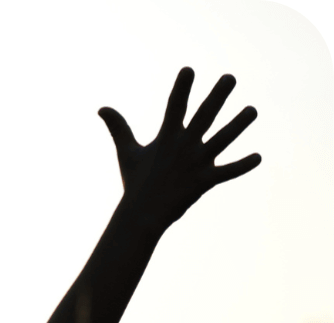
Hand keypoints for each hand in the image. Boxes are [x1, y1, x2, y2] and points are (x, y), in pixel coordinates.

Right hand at [99, 68, 259, 227]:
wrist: (141, 214)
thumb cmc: (135, 182)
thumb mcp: (126, 152)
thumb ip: (118, 128)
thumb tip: (102, 108)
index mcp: (166, 138)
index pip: (174, 107)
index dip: (181, 88)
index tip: (188, 70)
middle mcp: (184, 147)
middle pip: (205, 116)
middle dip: (218, 96)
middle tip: (230, 77)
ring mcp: (196, 164)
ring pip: (223, 139)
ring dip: (238, 124)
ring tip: (252, 110)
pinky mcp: (204, 181)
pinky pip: (227, 172)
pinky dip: (242, 166)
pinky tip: (258, 157)